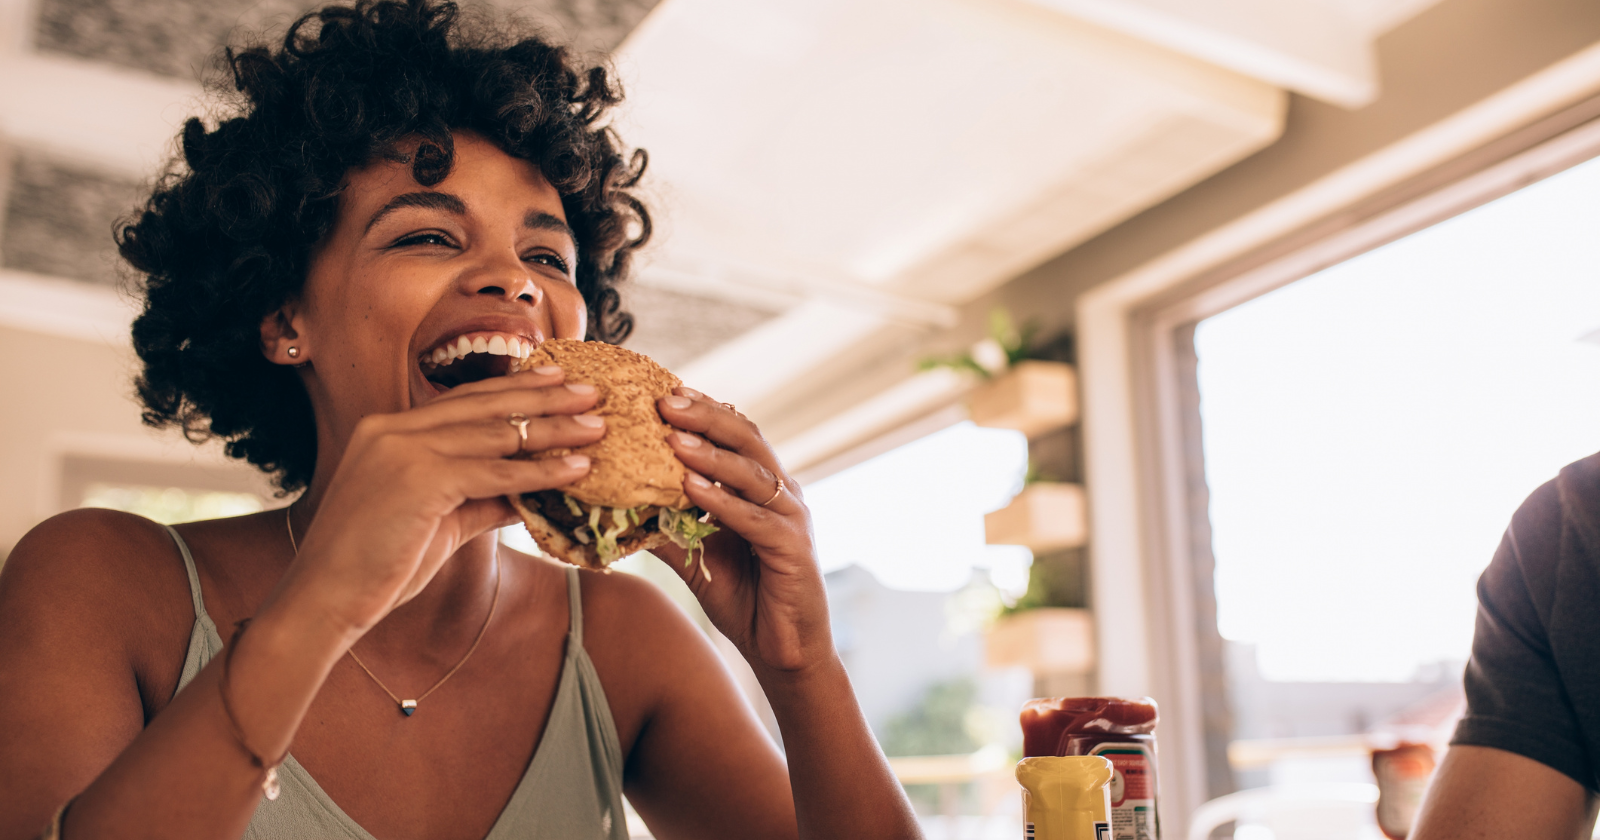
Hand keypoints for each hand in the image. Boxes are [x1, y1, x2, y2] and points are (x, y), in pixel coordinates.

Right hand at [275, 367, 604, 635]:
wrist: (325, 600)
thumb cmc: (376, 567)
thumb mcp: (438, 522)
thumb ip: (480, 499)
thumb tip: (528, 494)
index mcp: (388, 430)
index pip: (463, 401)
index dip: (514, 389)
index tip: (556, 379)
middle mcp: (393, 429)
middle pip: (485, 405)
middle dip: (544, 396)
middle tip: (591, 391)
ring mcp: (402, 450)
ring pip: (496, 434)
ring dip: (554, 430)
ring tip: (597, 427)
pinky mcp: (418, 479)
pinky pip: (495, 472)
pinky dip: (540, 471)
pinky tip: (575, 469)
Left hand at [656, 389, 832, 672]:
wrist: (783, 650)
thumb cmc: (744, 598)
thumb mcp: (696, 556)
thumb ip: (668, 527)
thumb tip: (619, 505)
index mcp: (762, 486)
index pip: (735, 434)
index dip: (703, 410)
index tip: (662, 392)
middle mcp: (782, 493)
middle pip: (747, 438)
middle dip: (705, 416)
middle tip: (665, 399)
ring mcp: (792, 518)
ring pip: (752, 473)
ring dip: (711, 453)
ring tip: (674, 437)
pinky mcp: (793, 548)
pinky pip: (755, 518)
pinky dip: (722, 501)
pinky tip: (692, 488)